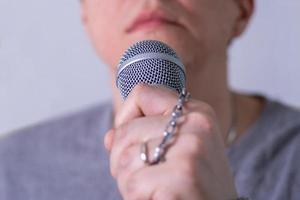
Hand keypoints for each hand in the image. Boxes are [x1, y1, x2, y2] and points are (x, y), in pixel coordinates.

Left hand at [105, 84, 236, 199]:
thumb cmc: (194, 184)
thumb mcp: (177, 150)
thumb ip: (143, 135)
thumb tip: (110, 137)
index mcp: (196, 112)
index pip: (142, 93)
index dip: (126, 119)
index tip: (136, 141)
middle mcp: (196, 124)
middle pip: (125, 130)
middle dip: (122, 159)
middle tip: (147, 176)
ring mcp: (190, 149)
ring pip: (124, 157)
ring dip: (129, 181)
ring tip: (155, 188)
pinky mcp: (182, 176)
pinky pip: (133, 184)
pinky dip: (136, 197)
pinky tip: (159, 198)